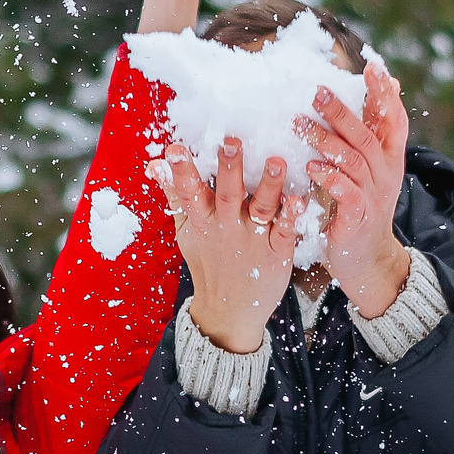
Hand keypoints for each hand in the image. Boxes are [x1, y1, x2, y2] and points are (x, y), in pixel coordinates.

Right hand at [156, 137, 303, 352]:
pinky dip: (292, 216)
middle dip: (229, 168)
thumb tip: (155, 164)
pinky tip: (299, 199)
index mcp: (204, 221)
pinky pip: (286, 231)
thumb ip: (174, 195)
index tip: (173, 150)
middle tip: (231, 142)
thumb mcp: (186, 231)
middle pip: (228, 194)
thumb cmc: (209, 263)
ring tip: (276, 161)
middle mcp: (228, 227)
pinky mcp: (278, 252)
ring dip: (269, 185)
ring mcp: (254, 239)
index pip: (189, 192)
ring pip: (262, 208)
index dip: (181, 172)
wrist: (229, 311)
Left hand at [301, 57, 411, 319]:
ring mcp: (374, 194)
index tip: (372, 66)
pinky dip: (330, 177)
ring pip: (354, 160)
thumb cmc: (360, 208)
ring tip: (299, 124)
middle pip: (367, 135)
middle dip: (343, 111)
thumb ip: (366, 136)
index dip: (385, 93)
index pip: (394, 119)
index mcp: (390, 158)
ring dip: (326, 140)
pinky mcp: (359, 216)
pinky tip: (311, 167)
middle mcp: (386, 172)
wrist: (367, 259)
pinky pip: (347, 192)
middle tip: (317, 92)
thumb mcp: (369, 170)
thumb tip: (370, 92)